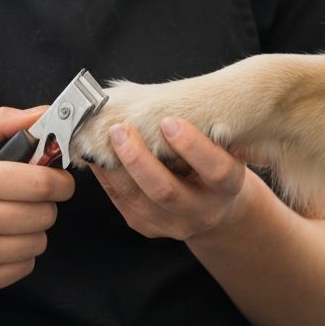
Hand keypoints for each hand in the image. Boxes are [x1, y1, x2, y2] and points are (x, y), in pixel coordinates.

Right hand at [0, 106, 74, 297]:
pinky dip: (20, 255)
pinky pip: (24, 268)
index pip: (38, 183)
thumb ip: (1, 121)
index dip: (60, 181)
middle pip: (43, 214)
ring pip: (38, 242)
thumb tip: (44, 114)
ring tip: (11, 220)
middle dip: (46, 204)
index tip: (60, 180)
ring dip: (34, 230)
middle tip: (30, 199)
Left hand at [89, 116, 250, 241]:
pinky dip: (106, 175)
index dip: (193, 146)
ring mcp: (173, 224)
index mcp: (228, 187)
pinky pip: (121, 201)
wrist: (217, 208)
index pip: (216, 170)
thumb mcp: (224, 146)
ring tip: (102, 139)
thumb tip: (163, 99)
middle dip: (138, 160)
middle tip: (120, 130)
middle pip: (166, 191)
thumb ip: (205, 128)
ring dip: (115, 167)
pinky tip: (96, 154)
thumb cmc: (217, 163)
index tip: (169, 121)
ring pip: (137, 199)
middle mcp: (202, 211)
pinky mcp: (147, 226)